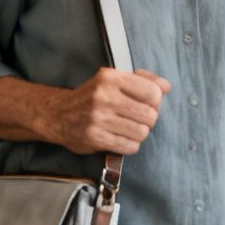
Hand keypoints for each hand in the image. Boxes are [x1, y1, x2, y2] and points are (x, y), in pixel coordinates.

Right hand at [51, 67, 170, 154]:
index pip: (152, 93)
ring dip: (139, 133)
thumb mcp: (113, 80)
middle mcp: (104, 97)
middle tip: (137, 119)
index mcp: (110, 78)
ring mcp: (98, 118)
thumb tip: (166, 86)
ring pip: (142, 132)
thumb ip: (143, 80)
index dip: (156, 102)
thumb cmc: (91, 97)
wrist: (57, 115)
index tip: (147, 104)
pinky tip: (120, 138)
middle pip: (150, 115)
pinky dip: (130, 145)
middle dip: (148, 120)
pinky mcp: (94, 138)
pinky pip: (129, 146)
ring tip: (128, 129)